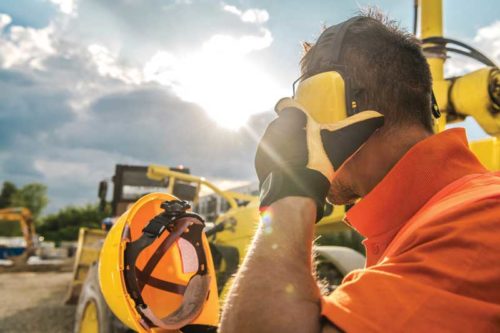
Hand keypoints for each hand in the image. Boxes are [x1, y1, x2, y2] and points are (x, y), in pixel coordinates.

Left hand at [255, 97, 382, 220]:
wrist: (295, 192)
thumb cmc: (319, 163)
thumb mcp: (344, 142)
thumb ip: (361, 125)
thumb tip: (379, 116)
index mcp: (292, 117)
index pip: (285, 103)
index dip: (293, 108)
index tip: (303, 117)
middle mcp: (274, 127)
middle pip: (284, 123)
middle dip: (295, 131)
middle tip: (309, 143)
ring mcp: (264, 144)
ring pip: (276, 139)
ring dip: (286, 145)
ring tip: (302, 158)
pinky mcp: (259, 161)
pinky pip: (269, 155)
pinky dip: (278, 160)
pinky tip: (291, 169)